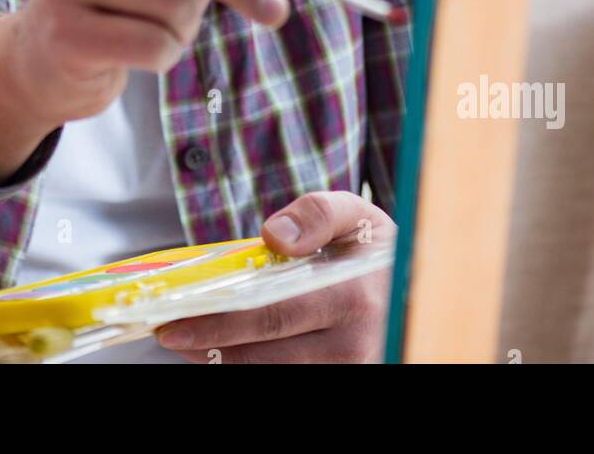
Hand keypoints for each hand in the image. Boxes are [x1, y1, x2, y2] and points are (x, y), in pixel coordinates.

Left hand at [155, 191, 395, 362]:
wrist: (422, 290)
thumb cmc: (381, 251)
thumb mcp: (357, 215)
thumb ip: (317, 212)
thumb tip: (275, 236)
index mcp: (352, 299)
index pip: (269, 317)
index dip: (216, 324)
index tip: (174, 322)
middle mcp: (353, 348)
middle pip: (262, 356)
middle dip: (209, 346)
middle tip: (171, 334)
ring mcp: (351, 372)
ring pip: (271, 374)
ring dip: (225, 361)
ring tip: (193, 342)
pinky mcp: (345, 381)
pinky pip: (287, 380)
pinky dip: (252, 366)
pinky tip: (230, 351)